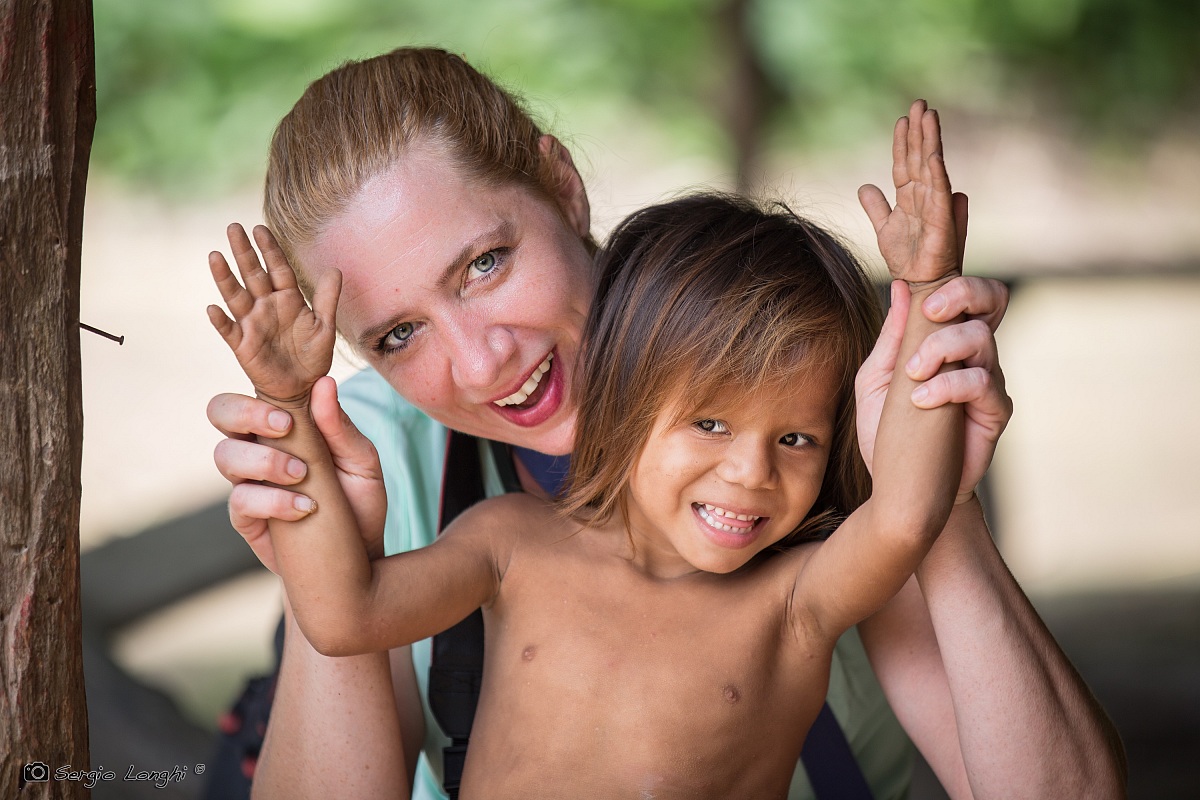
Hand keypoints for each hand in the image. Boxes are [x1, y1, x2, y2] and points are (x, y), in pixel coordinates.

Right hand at [207, 223, 339, 406]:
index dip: (270, 250)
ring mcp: (252, 323)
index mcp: (288, 299)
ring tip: (215, 256)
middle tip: (233, 227)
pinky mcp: (243, 344)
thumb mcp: (324, 326)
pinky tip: (212, 308)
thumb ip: (328, 299)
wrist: (301, 387)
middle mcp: (267, 306)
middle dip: (244, 252)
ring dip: (225, 278)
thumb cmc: (312, 355)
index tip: (260, 228)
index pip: (278, 269)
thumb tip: (335, 269)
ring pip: (236, 296)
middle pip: (253, 275)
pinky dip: (220, 320)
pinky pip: (229, 330)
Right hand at [208, 377, 387, 572]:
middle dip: (244, 413)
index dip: (258, 393)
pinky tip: (305, 507)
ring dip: (263, 460)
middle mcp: (258, 448)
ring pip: (224, 455)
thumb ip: (340, 427)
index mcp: (283, 426)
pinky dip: (272, 501)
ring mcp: (248, 482)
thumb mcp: (361, 462)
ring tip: (302, 475)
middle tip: (283, 428)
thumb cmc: (359, 502)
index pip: (252, 393)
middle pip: (220, 413)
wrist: (359, 556)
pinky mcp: (246, 518)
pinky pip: (240, 500)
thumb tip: (325, 383)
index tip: (289, 415)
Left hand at [856, 278, 1012, 499]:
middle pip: (992, 300)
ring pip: (981, 338)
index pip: (967, 294)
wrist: (901, 485)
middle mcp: (972, 354)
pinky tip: (921, 401)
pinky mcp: (994, 411)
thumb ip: (891, 338)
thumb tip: (900, 287)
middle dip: (964, 295)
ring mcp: (987, 380)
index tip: (923, 299)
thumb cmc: (887, 430)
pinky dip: (948, 386)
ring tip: (912, 375)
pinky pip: (982, 383)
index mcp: (945, 339)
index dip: (954, 284)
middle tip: (931, 313)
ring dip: (942, 349)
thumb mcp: (876, 379)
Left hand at [858, 99, 961, 285]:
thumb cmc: (906, 257)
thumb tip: (864, 186)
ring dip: (930, 141)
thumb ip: (876, 207)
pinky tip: (933, 155)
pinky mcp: (942, 221)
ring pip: (932, 167)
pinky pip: (940, 193)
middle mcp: (924, 196)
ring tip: (930, 116)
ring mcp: (934, 206)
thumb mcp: (884, 228)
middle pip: (919, 157)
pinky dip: (936, 173)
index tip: (902, 118)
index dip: (902, 141)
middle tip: (920, 103)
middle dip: (920, 130)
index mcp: (909, 196)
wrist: (917, 283)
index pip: (904, 162)